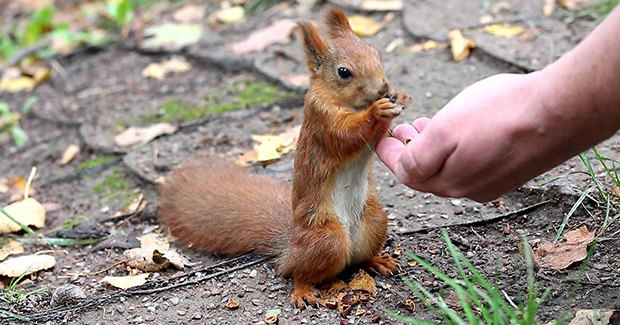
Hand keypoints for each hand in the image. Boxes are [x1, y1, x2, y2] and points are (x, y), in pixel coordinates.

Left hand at [375, 73, 561, 201]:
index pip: (406, 173)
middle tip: (402, 129)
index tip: (380, 137)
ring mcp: (490, 183)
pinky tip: (459, 131)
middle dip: (409, 151)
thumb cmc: (500, 116)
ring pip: (448, 169)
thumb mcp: (447, 130)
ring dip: (431, 148)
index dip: (389, 154)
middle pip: (426, 174)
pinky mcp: (508, 172)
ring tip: (425, 125)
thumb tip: (403, 165)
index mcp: (447, 182)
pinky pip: (470, 165)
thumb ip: (418, 154)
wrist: (560, 113)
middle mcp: (467, 189)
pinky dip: (455, 150)